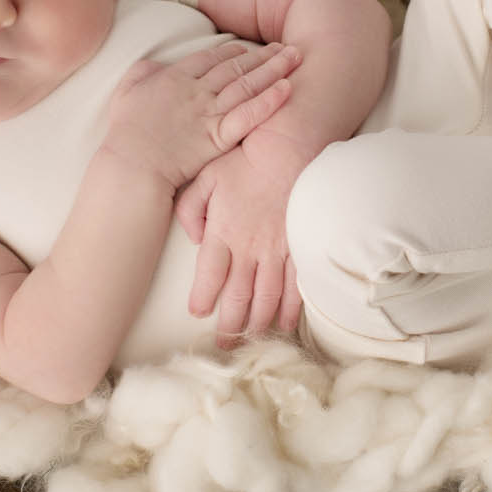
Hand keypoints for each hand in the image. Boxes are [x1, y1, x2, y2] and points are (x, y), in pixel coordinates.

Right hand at [105, 40, 300, 190]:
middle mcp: (197, 91)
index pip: (211, 57)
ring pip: (247, 85)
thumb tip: (157, 64)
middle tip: (286, 47)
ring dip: (273, 69)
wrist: (132, 164)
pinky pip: (248, 115)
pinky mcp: (218, 137)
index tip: (248, 49)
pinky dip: (268, 101)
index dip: (232, 51)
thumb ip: (143, 72)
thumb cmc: (126, 133)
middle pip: (236, 67)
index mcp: (175, 78)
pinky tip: (287, 89)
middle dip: (263, 55)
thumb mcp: (127, 91)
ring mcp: (209, 113)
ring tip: (294, 58)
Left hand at [175, 127, 312, 349]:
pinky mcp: (301, 247)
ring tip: (249, 341)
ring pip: (267, 298)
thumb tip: (193, 238)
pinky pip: (296, 287)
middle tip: (223, 345)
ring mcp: (278, 250)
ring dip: (257, 324)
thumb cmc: (246, 158)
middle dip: (229, 326)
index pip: (209, 276)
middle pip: (238, 297)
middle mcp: (250, 247)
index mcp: (223, 231)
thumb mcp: (205, 176)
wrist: (290, 145)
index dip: (203, 298)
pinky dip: (290, 310)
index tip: (198, 313)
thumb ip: (190, 209)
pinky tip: (284, 324)